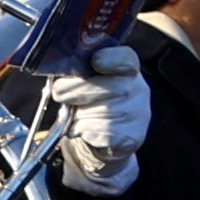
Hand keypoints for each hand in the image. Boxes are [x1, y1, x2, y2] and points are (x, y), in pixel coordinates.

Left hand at [40, 49, 148, 198]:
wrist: (108, 140)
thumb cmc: (94, 103)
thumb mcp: (91, 80)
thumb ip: (81, 72)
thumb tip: (63, 76)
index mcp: (129, 68)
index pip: (123, 59)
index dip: (108, 60)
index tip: (95, 62)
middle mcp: (139, 89)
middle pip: (99, 87)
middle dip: (72, 92)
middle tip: (60, 95)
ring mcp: (137, 114)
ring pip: (93, 112)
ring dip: (76, 116)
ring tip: (78, 116)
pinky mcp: (130, 136)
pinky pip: (94, 131)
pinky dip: (80, 131)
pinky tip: (85, 130)